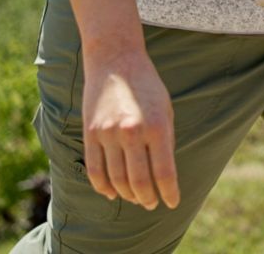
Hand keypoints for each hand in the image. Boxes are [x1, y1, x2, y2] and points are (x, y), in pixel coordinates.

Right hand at [81, 47, 179, 209]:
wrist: (115, 59)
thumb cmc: (146, 85)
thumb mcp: (165, 108)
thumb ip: (165, 140)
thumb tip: (163, 175)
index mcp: (156, 126)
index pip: (164, 173)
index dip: (169, 193)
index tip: (172, 203)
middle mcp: (132, 132)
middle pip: (139, 183)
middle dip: (148, 199)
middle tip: (151, 203)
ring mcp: (109, 133)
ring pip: (117, 180)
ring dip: (127, 195)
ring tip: (135, 197)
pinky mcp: (91, 133)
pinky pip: (95, 171)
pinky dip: (104, 187)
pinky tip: (112, 192)